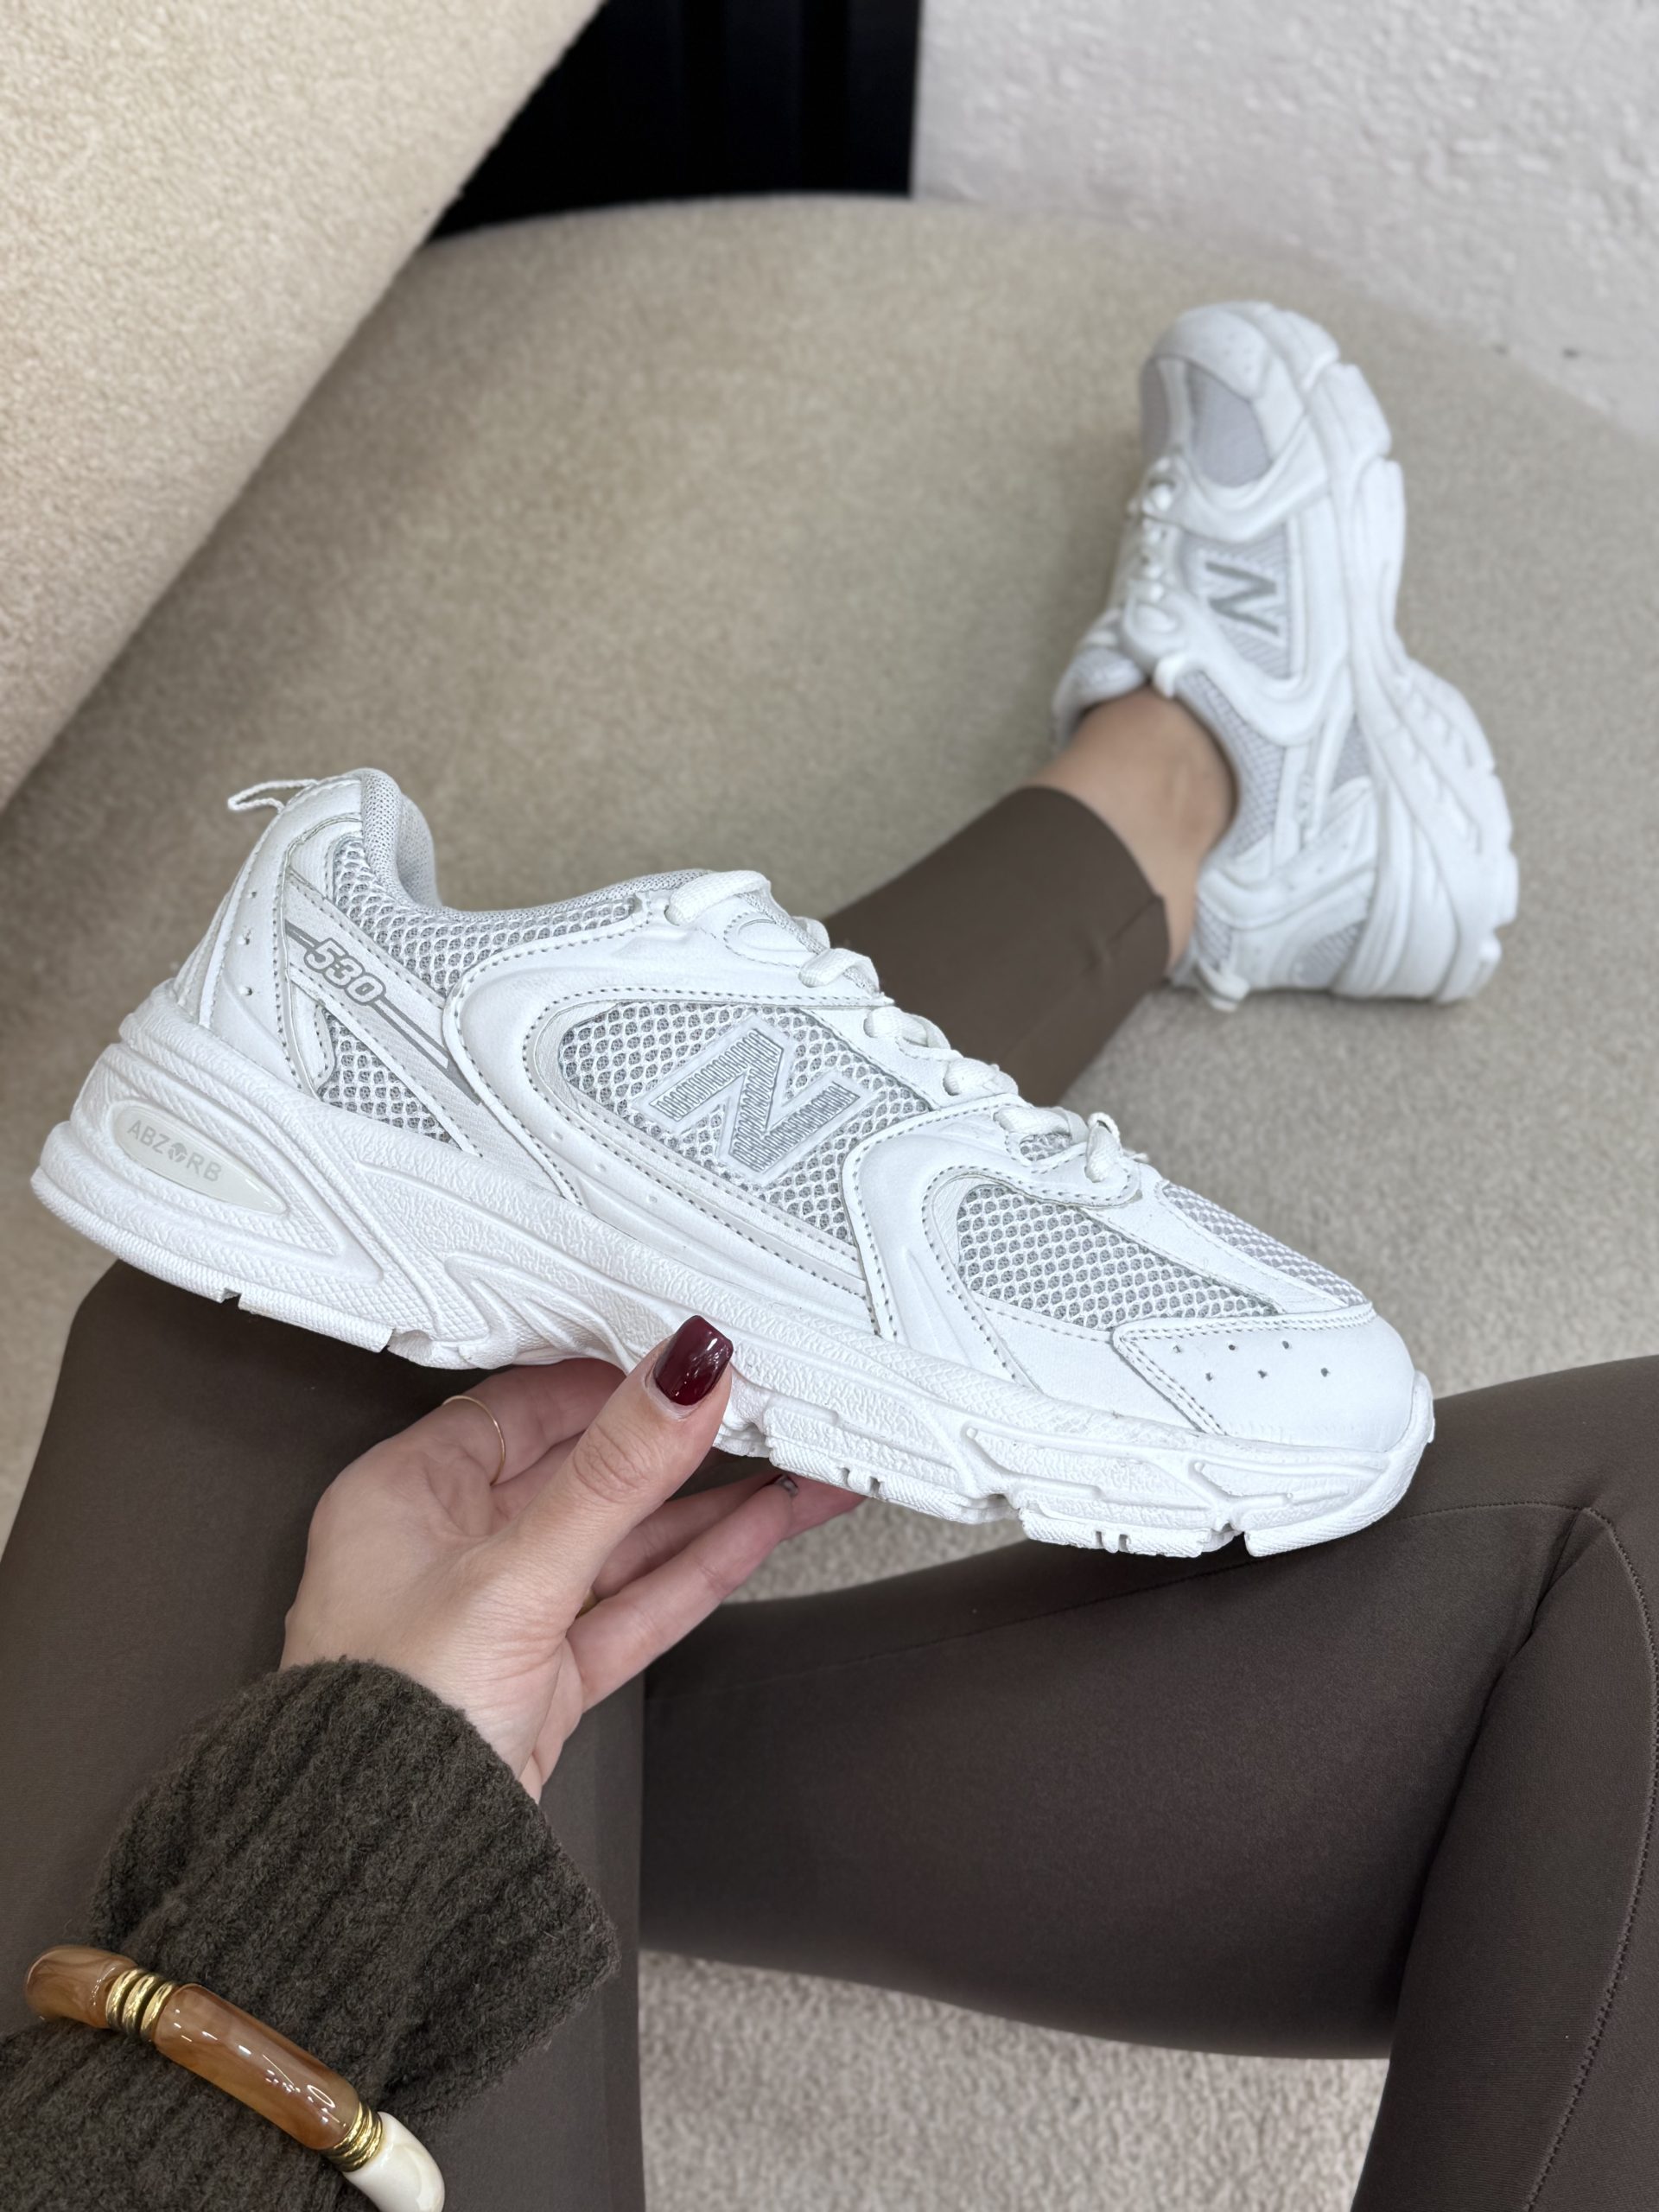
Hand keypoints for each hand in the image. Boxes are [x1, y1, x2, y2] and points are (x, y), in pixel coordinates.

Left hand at [281, 1317, 858, 1795]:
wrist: (382, 1875)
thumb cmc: (383, 1726)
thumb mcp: (514, 1574)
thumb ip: (613, 1474)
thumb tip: (676, 1377)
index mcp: (404, 1496)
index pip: (522, 1406)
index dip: (609, 1377)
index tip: (681, 1359)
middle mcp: (447, 1550)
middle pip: (582, 1471)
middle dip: (675, 1442)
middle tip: (751, 1406)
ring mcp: (502, 1617)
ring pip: (621, 1539)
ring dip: (706, 1504)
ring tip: (788, 1464)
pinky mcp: (544, 1677)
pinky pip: (633, 1601)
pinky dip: (697, 1566)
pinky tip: (756, 1528)